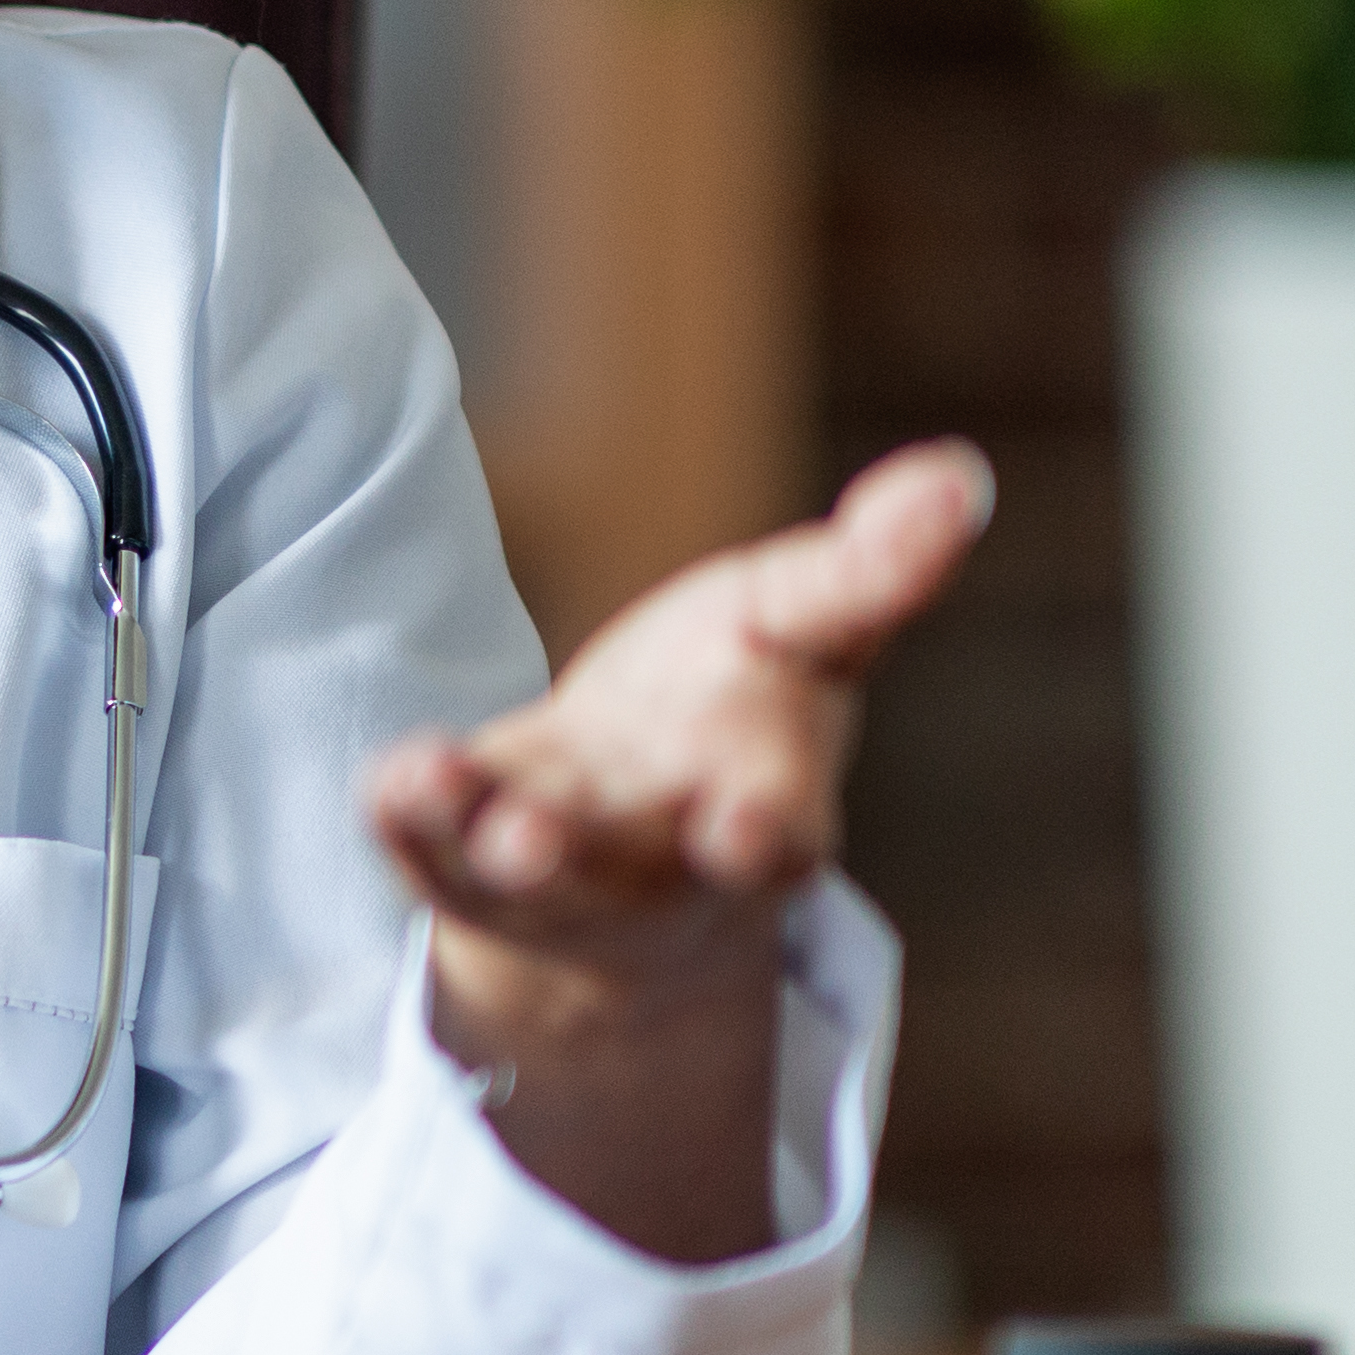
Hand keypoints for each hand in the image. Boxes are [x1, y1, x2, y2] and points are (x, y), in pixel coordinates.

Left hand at [356, 439, 995, 1260]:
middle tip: (531, 845)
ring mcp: (551, 869)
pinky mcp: (459, 852)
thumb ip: (868, 575)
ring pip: (515, 873)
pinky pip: (427, 843)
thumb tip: (960, 476)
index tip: (749, 830)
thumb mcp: (805, 631)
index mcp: (759, 816)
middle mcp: (652, 865)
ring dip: (479, 841)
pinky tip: (394, 774)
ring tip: (447, 801)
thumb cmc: (731, 706)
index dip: (761, 836)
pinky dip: (410, 814)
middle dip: (580, 864)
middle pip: (619, 878)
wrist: (623, 814)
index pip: (771, 840)